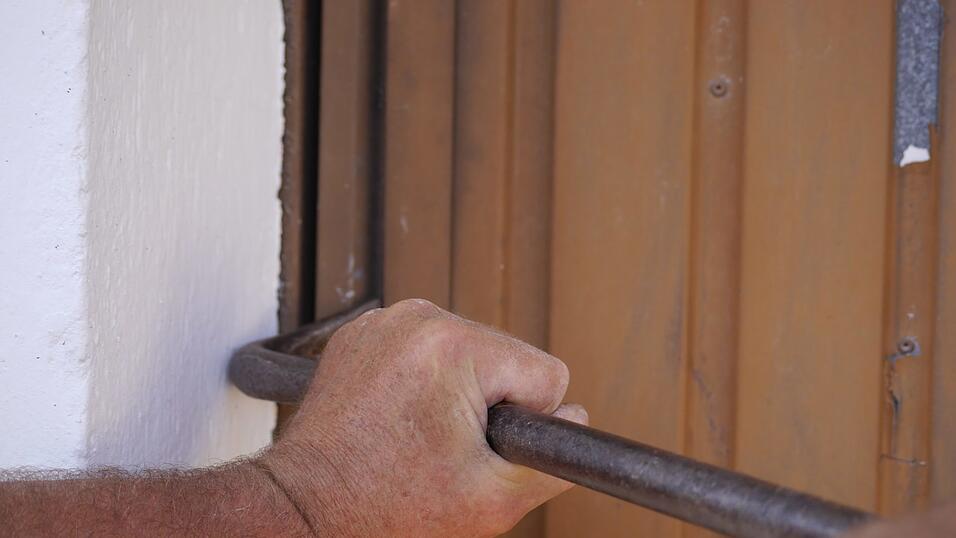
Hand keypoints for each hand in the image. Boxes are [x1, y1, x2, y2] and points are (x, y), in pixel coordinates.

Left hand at [259, 299, 587, 536]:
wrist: (304, 507)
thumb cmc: (381, 505)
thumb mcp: (492, 499)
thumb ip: (554, 460)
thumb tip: (576, 422)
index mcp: (453, 346)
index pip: (546, 373)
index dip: (526, 423)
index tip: (480, 447)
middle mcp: (417, 317)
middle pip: (505, 358)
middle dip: (489, 404)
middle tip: (443, 447)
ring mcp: (385, 320)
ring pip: (468, 353)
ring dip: (457, 392)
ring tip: (417, 434)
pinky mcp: (364, 331)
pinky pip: (426, 349)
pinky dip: (422, 381)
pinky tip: (397, 417)